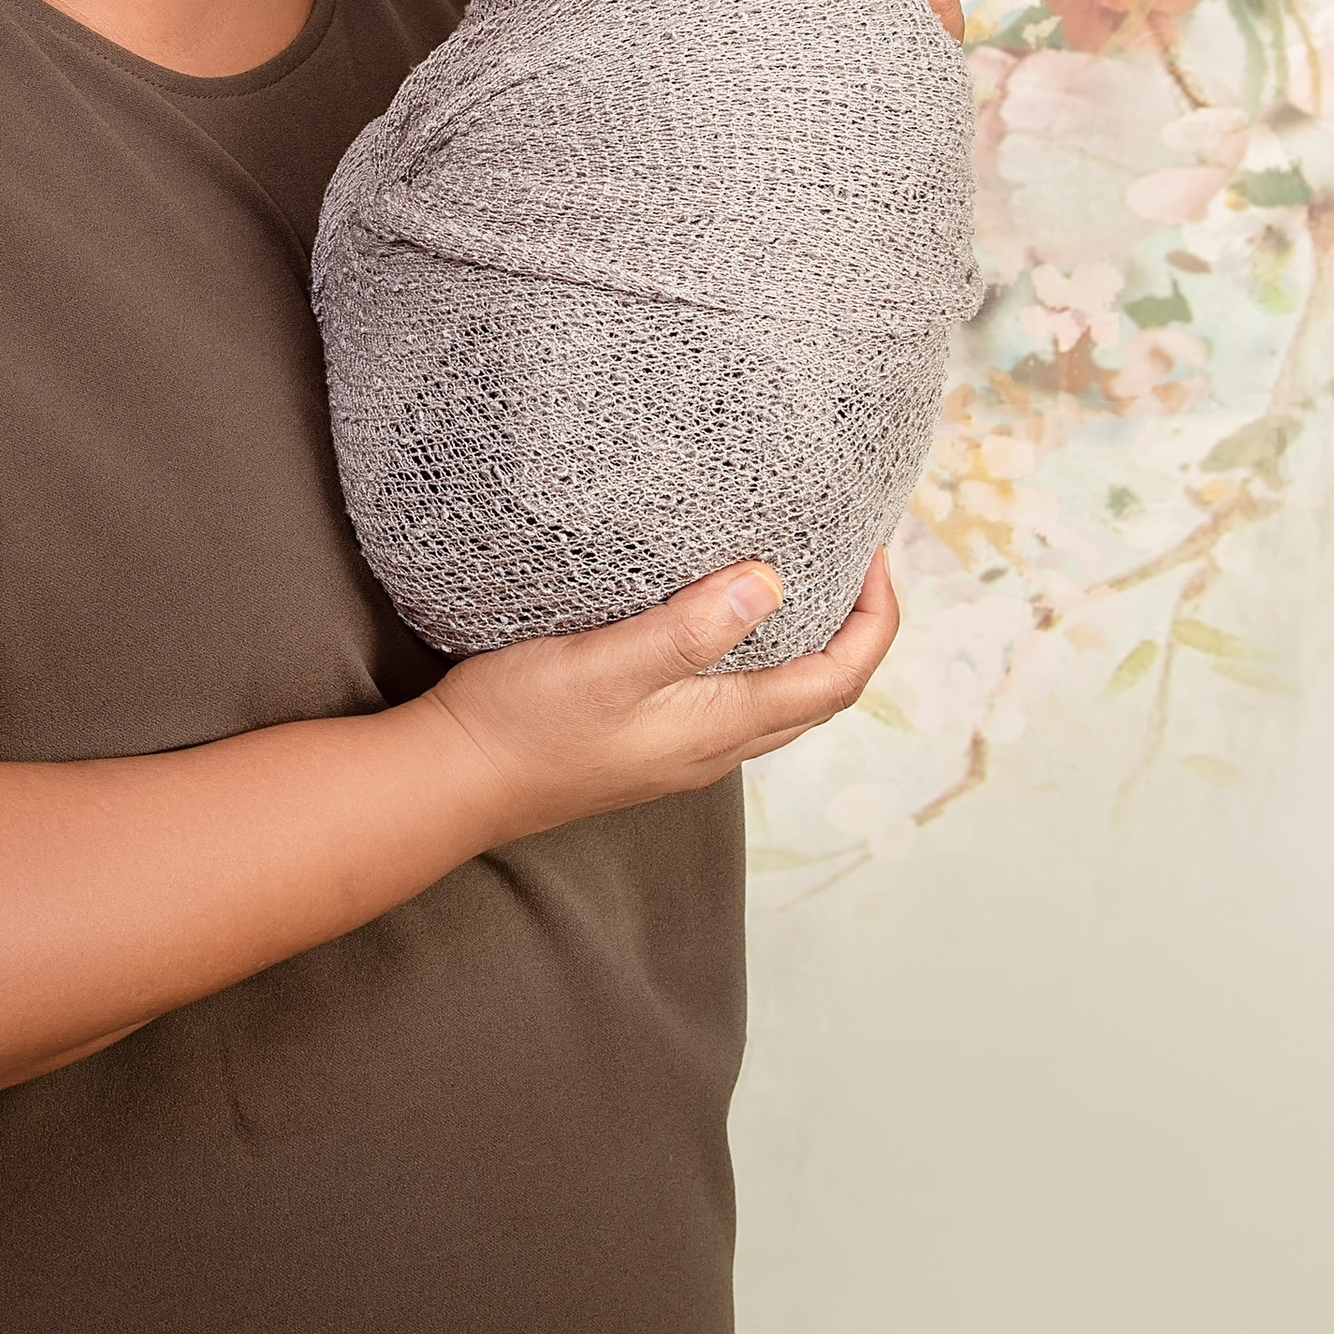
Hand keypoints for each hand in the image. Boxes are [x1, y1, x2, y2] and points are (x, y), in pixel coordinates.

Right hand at [420, 550, 900, 843]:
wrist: (456, 780)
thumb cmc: (523, 723)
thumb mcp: (606, 663)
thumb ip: (688, 628)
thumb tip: (770, 584)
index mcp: (720, 726)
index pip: (838, 679)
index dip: (876, 619)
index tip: (876, 553)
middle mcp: (715, 747)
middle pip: (823, 693)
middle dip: (857, 628)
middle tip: (856, 558)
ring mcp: (684, 750)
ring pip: (782, 702)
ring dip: (813, 645)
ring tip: (805, 578)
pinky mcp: (651, 743)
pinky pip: (739, 702)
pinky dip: (762, 657)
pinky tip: (727, 620)